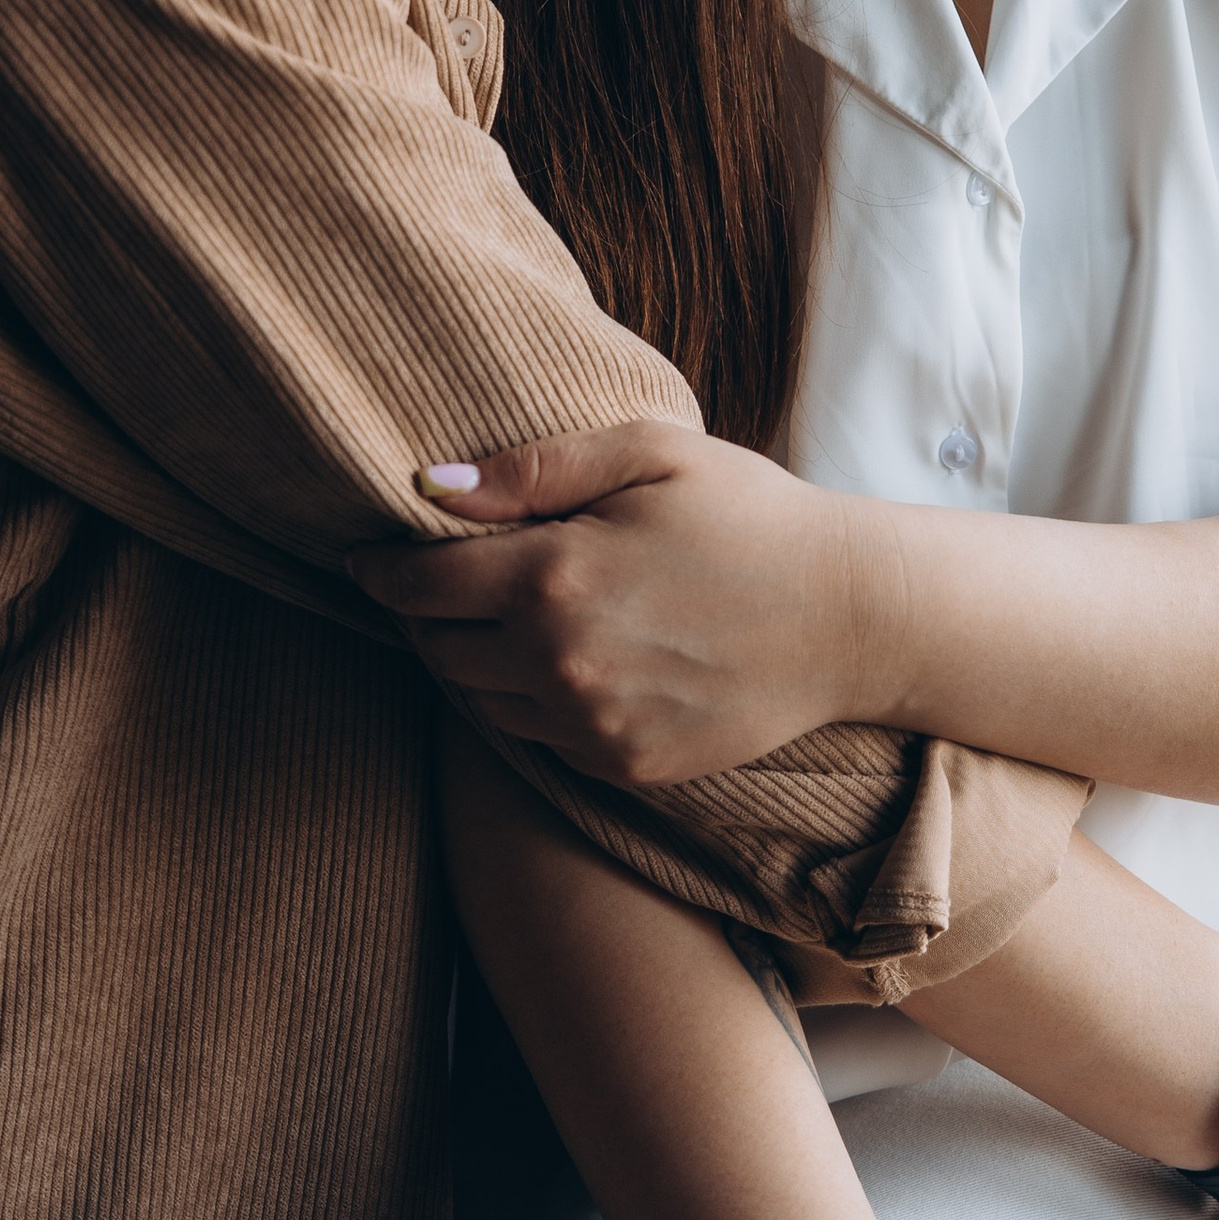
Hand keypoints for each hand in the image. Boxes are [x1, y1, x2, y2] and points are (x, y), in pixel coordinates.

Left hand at [349, 421, 896, 781]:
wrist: (851, 617)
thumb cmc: (751, 516)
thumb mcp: (649, 455)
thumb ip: (532, 469)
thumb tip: (429, 488)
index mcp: (552, 576)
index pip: (417, 586)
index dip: (380, 568)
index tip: (367, 556)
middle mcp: (557, 662)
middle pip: (436, 649)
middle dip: (426, 613)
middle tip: (443, 582)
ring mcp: (589, 724)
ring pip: (479, 701)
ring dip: (474, 662)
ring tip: (504, 621)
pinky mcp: (622, 765)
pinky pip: (538, 738)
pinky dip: (532, 702)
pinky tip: (569, 661)